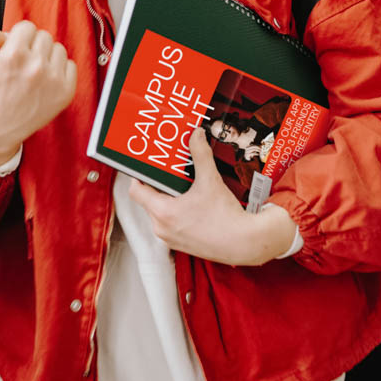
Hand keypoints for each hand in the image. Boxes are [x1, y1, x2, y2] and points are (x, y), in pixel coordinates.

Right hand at [0, 21, 78, 166]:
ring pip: (58, 48)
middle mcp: (36, 65)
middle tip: (23, 62)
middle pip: (44, 36)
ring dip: (47, 56)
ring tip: (34, 71)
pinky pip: (71, 65)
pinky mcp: (66, 91)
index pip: (27, 27)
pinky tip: (46, 79)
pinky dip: (60, 69)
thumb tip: (11, 33)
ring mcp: (53, 79)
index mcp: (14, 55)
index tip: (15, 49)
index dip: (19, 37)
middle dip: (33, 46)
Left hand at [127, 129, 297, 266]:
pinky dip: (177, 214)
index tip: (146, 168)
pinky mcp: (179, 245)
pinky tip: (194, 207)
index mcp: (163, 212)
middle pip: (149, 200)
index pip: (136, 191)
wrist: (244, 243)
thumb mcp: (211, 181)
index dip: (139, 176)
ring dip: (169, 201)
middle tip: (172, 175)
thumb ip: (200, 154)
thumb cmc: (226, 217)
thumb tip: (196, 135)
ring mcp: (169, 239)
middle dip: (160, 186)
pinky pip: (170, 225)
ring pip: (159, 213)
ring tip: (185, 190)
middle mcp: (161, 228)